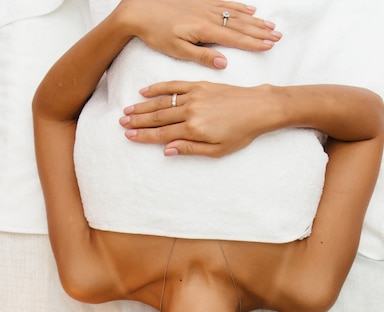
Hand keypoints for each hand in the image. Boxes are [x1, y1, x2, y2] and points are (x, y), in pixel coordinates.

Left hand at [118, 0, 280, 68]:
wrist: (140, 9)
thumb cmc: (157, 33)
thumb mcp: (177, 50)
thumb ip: (201, 56)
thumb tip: (223, 63)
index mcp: (205, 31)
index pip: (236, 38)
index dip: (254, 43)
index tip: (270, 46)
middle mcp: (209, 16)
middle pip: (241, 25)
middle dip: (260, 31)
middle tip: (278, 36)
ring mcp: (206, 6)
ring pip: (236, 13)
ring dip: (254, 20)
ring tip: (270, 25)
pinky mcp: (201, 1)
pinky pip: (226, 3)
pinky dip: (240, 7)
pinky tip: (249, 10)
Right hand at [120, 81, 274, 156]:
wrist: (258, 108)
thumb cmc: (241, 133)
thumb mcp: (217, 150)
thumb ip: (190, 149)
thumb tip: (167, 150)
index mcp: (194, 129)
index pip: (162, 133)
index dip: (144, 136)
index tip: (129, 137)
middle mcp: (190, 111)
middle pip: (158, 117)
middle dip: (138, 121)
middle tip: (122, 124)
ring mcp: (194, 96)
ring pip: (162, 102)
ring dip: (143, 107)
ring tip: (128, 111)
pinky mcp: (199, 85)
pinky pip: (174, 86)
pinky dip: (159, 88)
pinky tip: (145, 92)